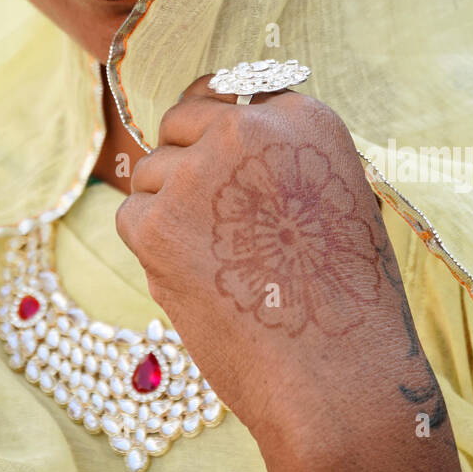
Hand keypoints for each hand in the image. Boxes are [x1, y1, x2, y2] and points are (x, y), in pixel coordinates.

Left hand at [115, 77, 438, 458]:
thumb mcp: (336, 198)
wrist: (338, 380)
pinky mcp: (158, 222)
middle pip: (180, 120)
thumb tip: (210, 138)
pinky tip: (199, 282)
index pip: (231, 91)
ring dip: (169, 211)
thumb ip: (280, 158)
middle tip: (209, 220)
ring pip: (152, 172)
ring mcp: (198, 173)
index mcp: (304, 118)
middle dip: (184, 162)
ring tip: (220, 264)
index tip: (218, 161)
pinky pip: (131, 215)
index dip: (216, 129)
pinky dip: (152, 249)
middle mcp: (248, 130)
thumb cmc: (341, 301)